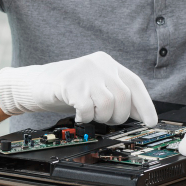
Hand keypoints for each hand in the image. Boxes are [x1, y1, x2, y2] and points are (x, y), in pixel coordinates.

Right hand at [0, 51, 157, 125]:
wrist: (34, 84)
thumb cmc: (67, 89)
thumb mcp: (95, 88)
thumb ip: (115, 96)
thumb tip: (140, 115)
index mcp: (108, 63)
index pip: (134, 83)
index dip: (145, 104)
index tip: (151, 122)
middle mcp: (99, 64)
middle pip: (124, 96)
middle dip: (118, 116)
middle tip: (106, 120)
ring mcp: (84, 72)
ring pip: (108, 104)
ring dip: (101, 117)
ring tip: (90, 115)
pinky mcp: (69, 83)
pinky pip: (88, 108)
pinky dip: (85, 117)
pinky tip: (79, 115)